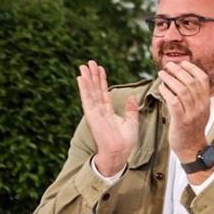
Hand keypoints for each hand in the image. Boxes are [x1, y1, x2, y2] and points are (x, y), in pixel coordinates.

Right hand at [77, 61, 137, 176]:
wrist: (120, 152)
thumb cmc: (125, 141)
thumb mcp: (131, 121)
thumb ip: (131, 108)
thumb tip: (133, 96)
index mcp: (108, 111)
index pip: (103, 92)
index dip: (102, 80)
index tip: (100, 68)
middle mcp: (99, 110)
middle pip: (95, 89)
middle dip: (92, 75)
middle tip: (89, 62)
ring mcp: (94, 112)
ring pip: (90, 91)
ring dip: (86, 78)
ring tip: (83, 66)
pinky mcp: (92, 115)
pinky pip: (87, 99)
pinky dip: (84, 88)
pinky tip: (81, 78)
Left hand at [157, 61, 210, 161]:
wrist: (192, 148)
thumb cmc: (191, 128)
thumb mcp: (198, 110)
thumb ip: (194, 97)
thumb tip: (184, 80)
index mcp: (206, 102)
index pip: (203, 80)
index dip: (192, 68)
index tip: (182, 63)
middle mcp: (201, 106)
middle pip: (191, 82)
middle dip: (179, 71)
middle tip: (168, 65)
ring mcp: (192, 114)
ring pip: (182, 90)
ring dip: (171, 79)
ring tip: (162, 74)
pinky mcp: (181, 121)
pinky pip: (174, 103)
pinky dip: (167, 92)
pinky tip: (161, 88)